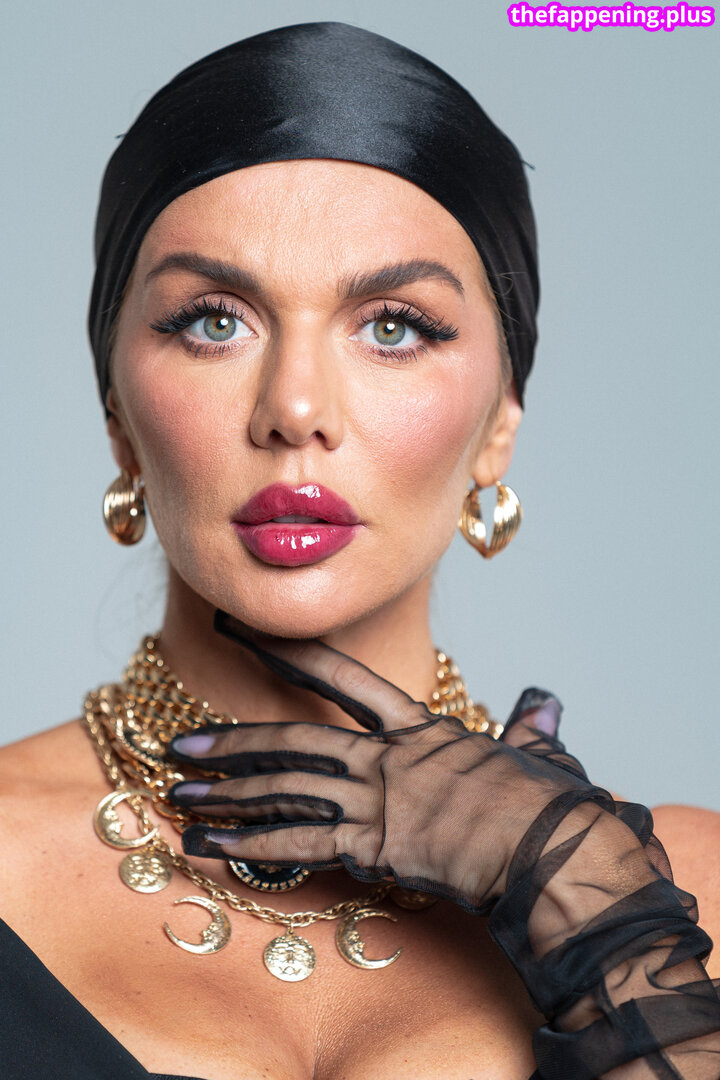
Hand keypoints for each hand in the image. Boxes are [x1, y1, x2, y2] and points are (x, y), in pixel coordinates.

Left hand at [168, 610, 608, 913]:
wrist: (557, 848)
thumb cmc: (552, 805)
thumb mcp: (539, 754)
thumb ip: (531, 725)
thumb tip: (543, 702)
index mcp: (420, 729)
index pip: (344, 676)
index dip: (291, 651)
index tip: (242, 631)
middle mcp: (388, 757)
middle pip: (294, 739)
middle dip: (233, 743)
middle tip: (181, 746)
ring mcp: (377, 799)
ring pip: (285, 788)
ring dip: (227, 793)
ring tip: (178, 796)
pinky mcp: (374, 845)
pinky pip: (298, 844)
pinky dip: (248, 845)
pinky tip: (208, 847)